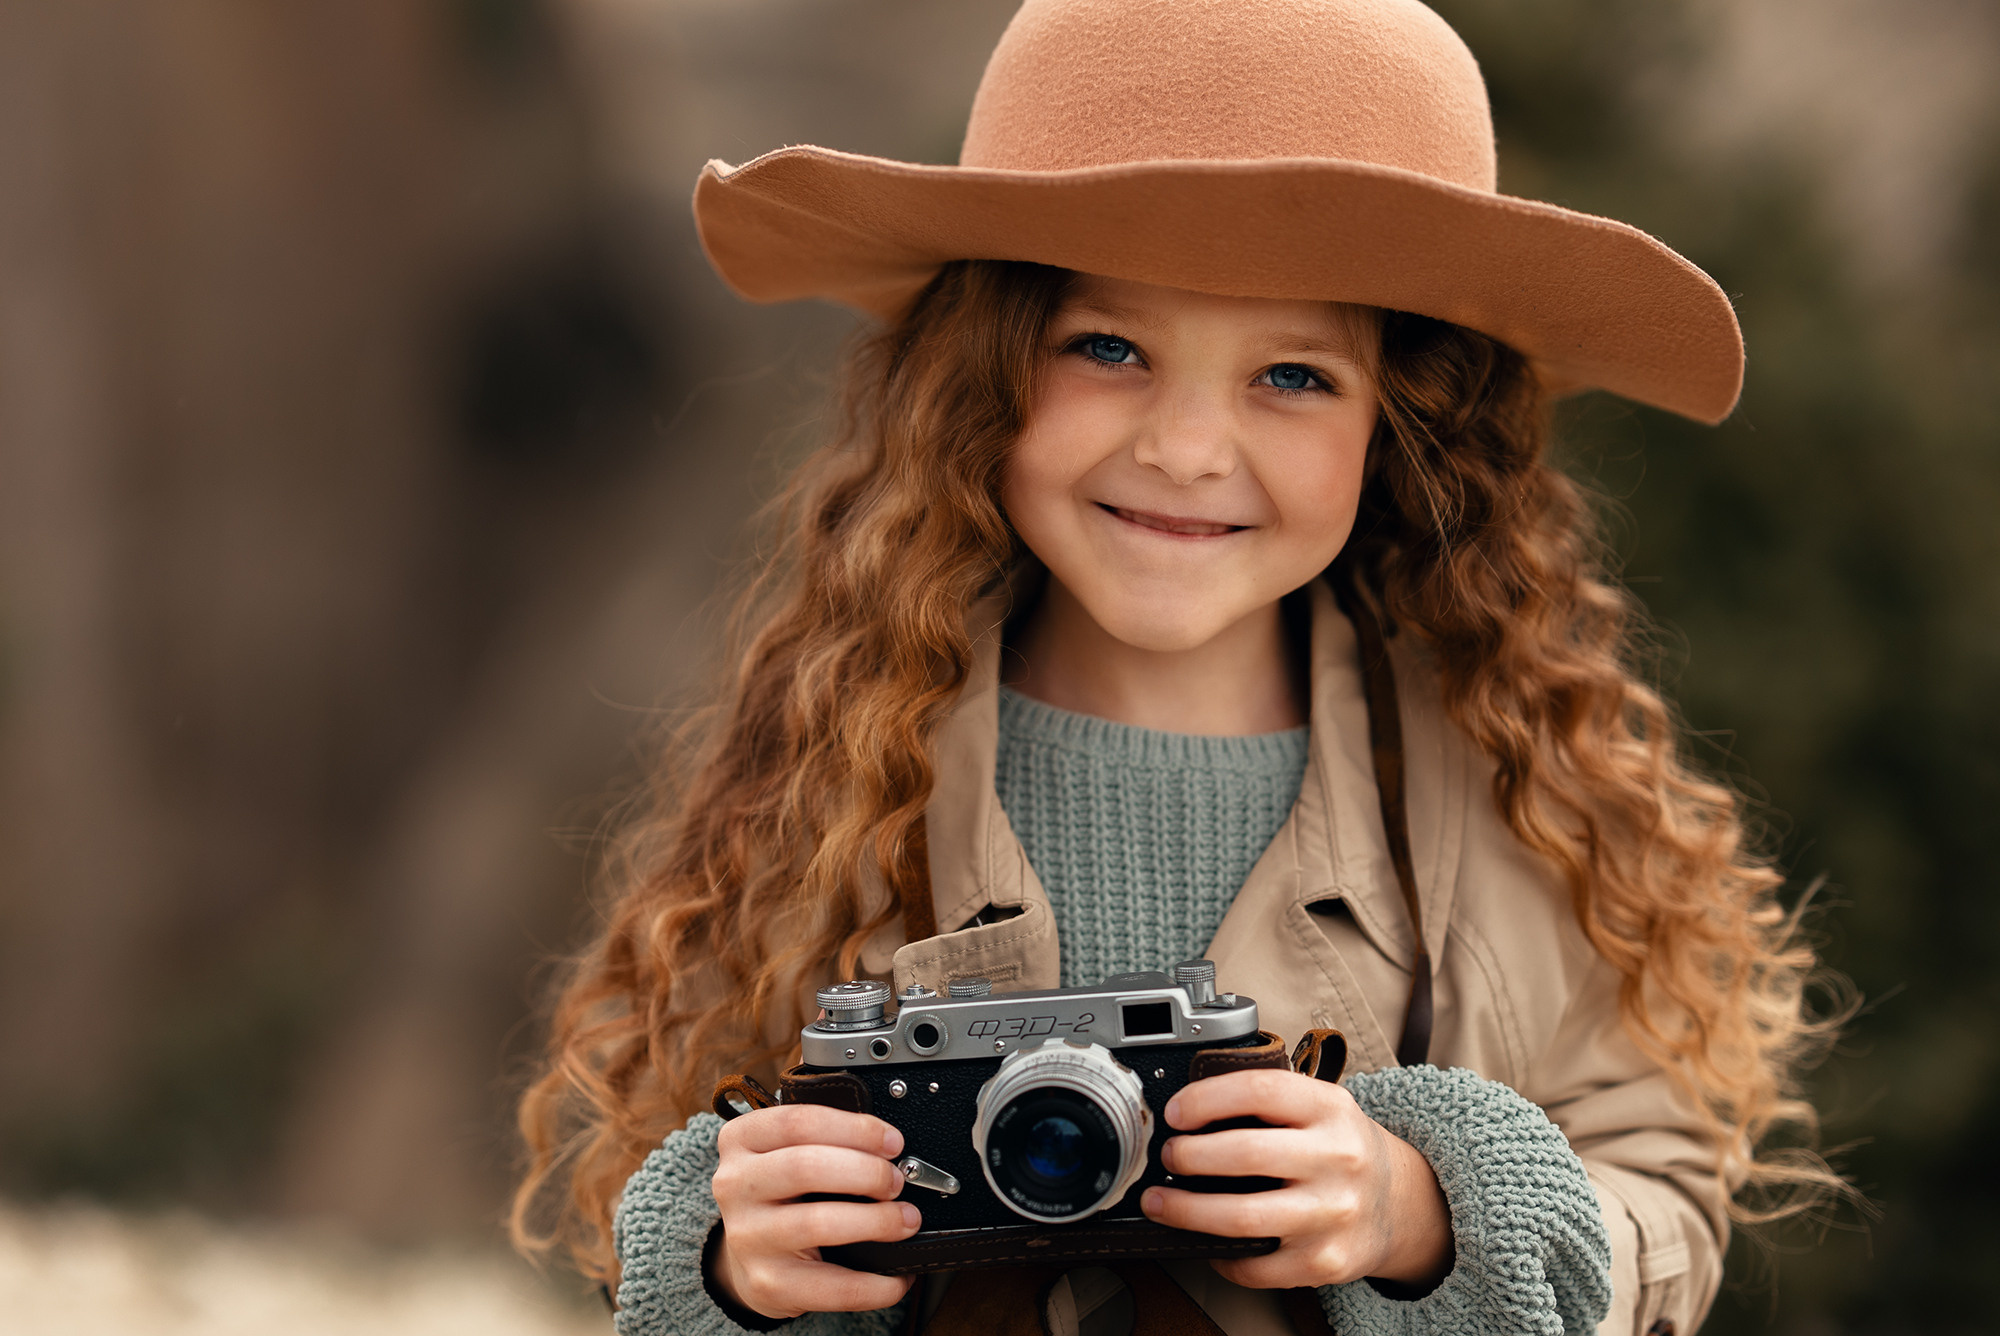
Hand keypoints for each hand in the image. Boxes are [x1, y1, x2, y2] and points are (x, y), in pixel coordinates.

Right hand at [710, 1105, 920, 1318]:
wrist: (747, 1257)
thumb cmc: (782, 1194)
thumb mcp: (787, 1153)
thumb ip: (826, 1140)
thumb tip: (890, 1147)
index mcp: (741, 1141)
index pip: (797, 1122)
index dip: (854, 1129)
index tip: (893, 1142)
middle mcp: (735, 1186)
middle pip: (805, 1167)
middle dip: (867, 1172)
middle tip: (897, 1181)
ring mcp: (747, 1237)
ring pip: (817, 1223)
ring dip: (876, 1221)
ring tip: (906, 1221)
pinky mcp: (767, 1283)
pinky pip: (830, 1286)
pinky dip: (874, 1284)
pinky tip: (897, 1278)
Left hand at [1138, 1069, 1452, 1289]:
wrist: (1400, 1203)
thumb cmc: (1341, 1148)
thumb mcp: (1320, 1106)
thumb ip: (1268, 1102)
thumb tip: (1187, 1110)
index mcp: (1330, 1109)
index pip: (1260, 1090)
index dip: (1206, 1099)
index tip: (1175, 1113)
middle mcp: (1338, 1158)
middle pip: (1245, 1154)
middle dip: (1188, 1156)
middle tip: (1167, 1157)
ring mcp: (1333, 1214)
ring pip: (1243, 1217)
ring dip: (1187, 1210)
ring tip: (1161, 1202)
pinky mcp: (1325, 1262)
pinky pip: (1256, 1266)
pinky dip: (1220, 1255)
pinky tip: (1207, 1242)